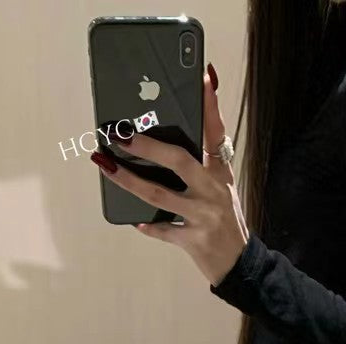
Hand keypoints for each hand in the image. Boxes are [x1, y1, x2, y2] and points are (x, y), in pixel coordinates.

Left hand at [91, 64, 247, 284]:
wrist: (239, 264)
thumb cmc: (225, 219)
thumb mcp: (221, 186)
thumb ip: (202, 161)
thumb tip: (165, 137)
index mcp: (220, 173)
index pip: (216, 133)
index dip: (210, 105)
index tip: (203, 77)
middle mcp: (213, 191)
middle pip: (178, 160)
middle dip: (146, 145)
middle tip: (119, 133)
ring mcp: (203, 217)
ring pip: (158, 195)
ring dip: (128, 180)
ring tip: (105, 165)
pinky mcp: (193, 241)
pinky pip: (162, 230)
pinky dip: (147, 226)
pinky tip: (132, 219)